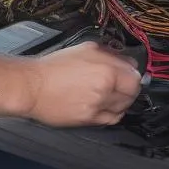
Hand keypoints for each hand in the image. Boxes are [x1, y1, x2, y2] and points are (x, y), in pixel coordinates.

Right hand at [18, 43, 141, 126]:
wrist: (33, 87)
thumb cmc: (55, 66)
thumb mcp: (86, 48)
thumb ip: (111, 54)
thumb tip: (128, 62)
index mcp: (106, 70)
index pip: (135, 77)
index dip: (133, 74)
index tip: (128, 73)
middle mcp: (105, 90)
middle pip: (132, 93)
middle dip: (129, 88)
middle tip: (120, 83)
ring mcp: (98, 107)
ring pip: (124, 107)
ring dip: (121, 101)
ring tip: (110, 94)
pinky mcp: (89, 120)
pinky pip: (111, 119)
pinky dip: (113, 113)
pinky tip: (105, 106)